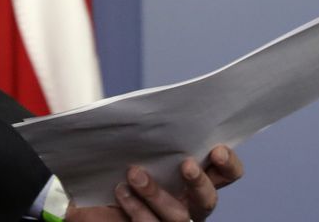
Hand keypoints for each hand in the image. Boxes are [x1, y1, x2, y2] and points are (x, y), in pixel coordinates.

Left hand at [66, 146, 245, 221]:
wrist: (90, 195)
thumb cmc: (117, 165)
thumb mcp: (134, 143)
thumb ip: (150, 130)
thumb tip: (150, 107)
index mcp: (193, 179)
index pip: (226, 174)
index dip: (228, 164)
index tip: (217, 149)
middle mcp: (188, 205)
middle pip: (208, 201)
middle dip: (200, 183)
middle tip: (186, 165)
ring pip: (177, 218)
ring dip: (158, 195)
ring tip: (135, 174)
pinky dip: (136, 209)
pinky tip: (121, 192)